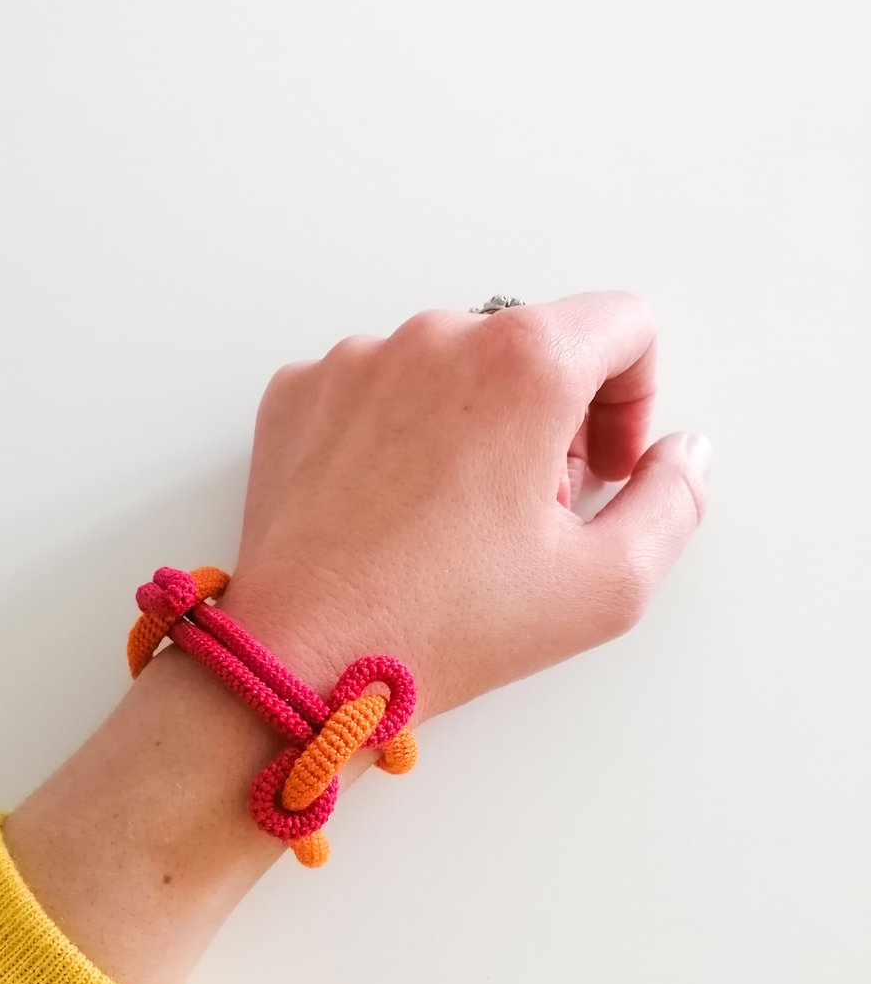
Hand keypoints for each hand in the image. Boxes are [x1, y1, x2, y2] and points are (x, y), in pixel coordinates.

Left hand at [221, 292, 709, 721]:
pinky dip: (398, 429)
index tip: (603, 468)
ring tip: (455, 516)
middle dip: (554, 417)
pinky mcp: (300, 391)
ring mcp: (356, 359)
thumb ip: (675, 500)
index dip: (634, 397)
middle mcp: (436, 337)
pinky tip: (392, 506)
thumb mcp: (606, 584)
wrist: (302, 658)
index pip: (622, 324)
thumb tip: (684, 453)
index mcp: (523, 364)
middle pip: (533, 344)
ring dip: (474, 420)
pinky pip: (375, 385)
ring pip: (450, 364)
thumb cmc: (446, 624)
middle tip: (534, 507)